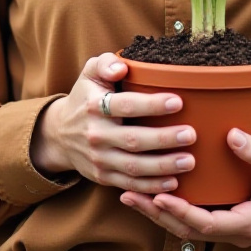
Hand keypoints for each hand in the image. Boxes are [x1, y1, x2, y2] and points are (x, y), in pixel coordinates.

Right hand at [30, 53, 196, 193]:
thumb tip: (121, 68)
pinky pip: (130, 184)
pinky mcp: (103, 177)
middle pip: (133, 140)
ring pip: (133, 167)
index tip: (178, 102)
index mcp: (95, 106)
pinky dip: (151, 186)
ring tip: (189, 161)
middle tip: (190, 135)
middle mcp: (96, 135)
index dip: (151, 105)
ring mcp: (100, 159)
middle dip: (163, 139)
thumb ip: (105, 64)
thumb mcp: (90, 73)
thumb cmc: (86, 98)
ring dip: (162, 166)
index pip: (125, 106)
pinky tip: (173, 182)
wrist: (59, 135)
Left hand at [119, 129, 250, 246]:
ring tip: (133, 195)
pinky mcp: (235, 221)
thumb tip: (232, 134)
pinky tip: (162, 193)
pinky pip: (200, 219)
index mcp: (247, 225)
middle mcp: (236, 233)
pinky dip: (178, 209)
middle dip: (156, 213)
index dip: (178, 211)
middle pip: (187, 230)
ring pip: (190, 227)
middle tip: (126, 194)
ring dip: (162, 212)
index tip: (155, 194)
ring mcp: (235, 229)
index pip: (203, 224)